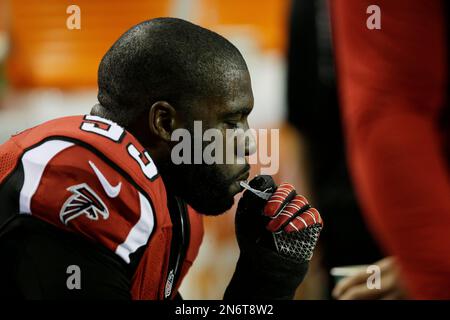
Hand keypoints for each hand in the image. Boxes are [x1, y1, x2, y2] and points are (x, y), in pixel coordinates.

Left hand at [224, 175, 322, 298]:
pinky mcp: (311, 225)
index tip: (265, 208)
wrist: (263, 264)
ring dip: (288, 213)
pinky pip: (313, 215)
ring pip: (300, 201)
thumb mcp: (244, 220)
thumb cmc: (252, 239)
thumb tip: (256, 183)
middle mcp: (286, 202)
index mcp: (270, 198)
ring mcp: (299, 213)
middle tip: (268, 215)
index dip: (271, 193)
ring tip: (276, 229)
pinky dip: (303, 220)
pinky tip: (291, 229)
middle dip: (278, 201)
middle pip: (289, 190)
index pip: (275, 185)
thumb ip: (250, 201)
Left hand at [332, 257, 406, 299]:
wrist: (433, 261)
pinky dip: (380, 304)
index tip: (337, 292)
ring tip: (353, 303)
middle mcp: (390, 281)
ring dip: (363, 304)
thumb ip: (378, 273)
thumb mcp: (392, 264)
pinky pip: (388, 304)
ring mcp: (400, 293)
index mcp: (384, 267)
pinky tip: (377, 303)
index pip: (356, 277)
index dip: (344, 286)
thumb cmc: (410, 262)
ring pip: (375, 303)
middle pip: (360, 294)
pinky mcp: (409, 299)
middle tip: (340, 300)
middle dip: (348, 298)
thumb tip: (358, 283)